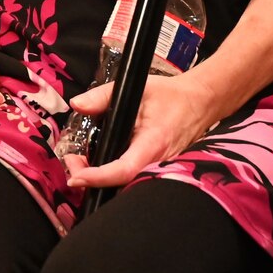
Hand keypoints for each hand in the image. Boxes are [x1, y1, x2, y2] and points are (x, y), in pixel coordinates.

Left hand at [63, 71, 220, 190]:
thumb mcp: (137, 88)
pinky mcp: (159, 169)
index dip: (99, 177)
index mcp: (153, 143)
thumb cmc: (170, 96)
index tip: (77, 177)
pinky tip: (99, 163)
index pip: (125, 169)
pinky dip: (114, 174)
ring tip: (80, 163)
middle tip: (71, 164)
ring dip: (102, 178)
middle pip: (123, 184)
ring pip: (128, 184)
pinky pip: (136, 178)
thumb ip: (104, 96)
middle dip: (93, 180)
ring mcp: (161, 169)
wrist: (200, 102)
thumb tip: (78, 105)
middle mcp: (159, 163)